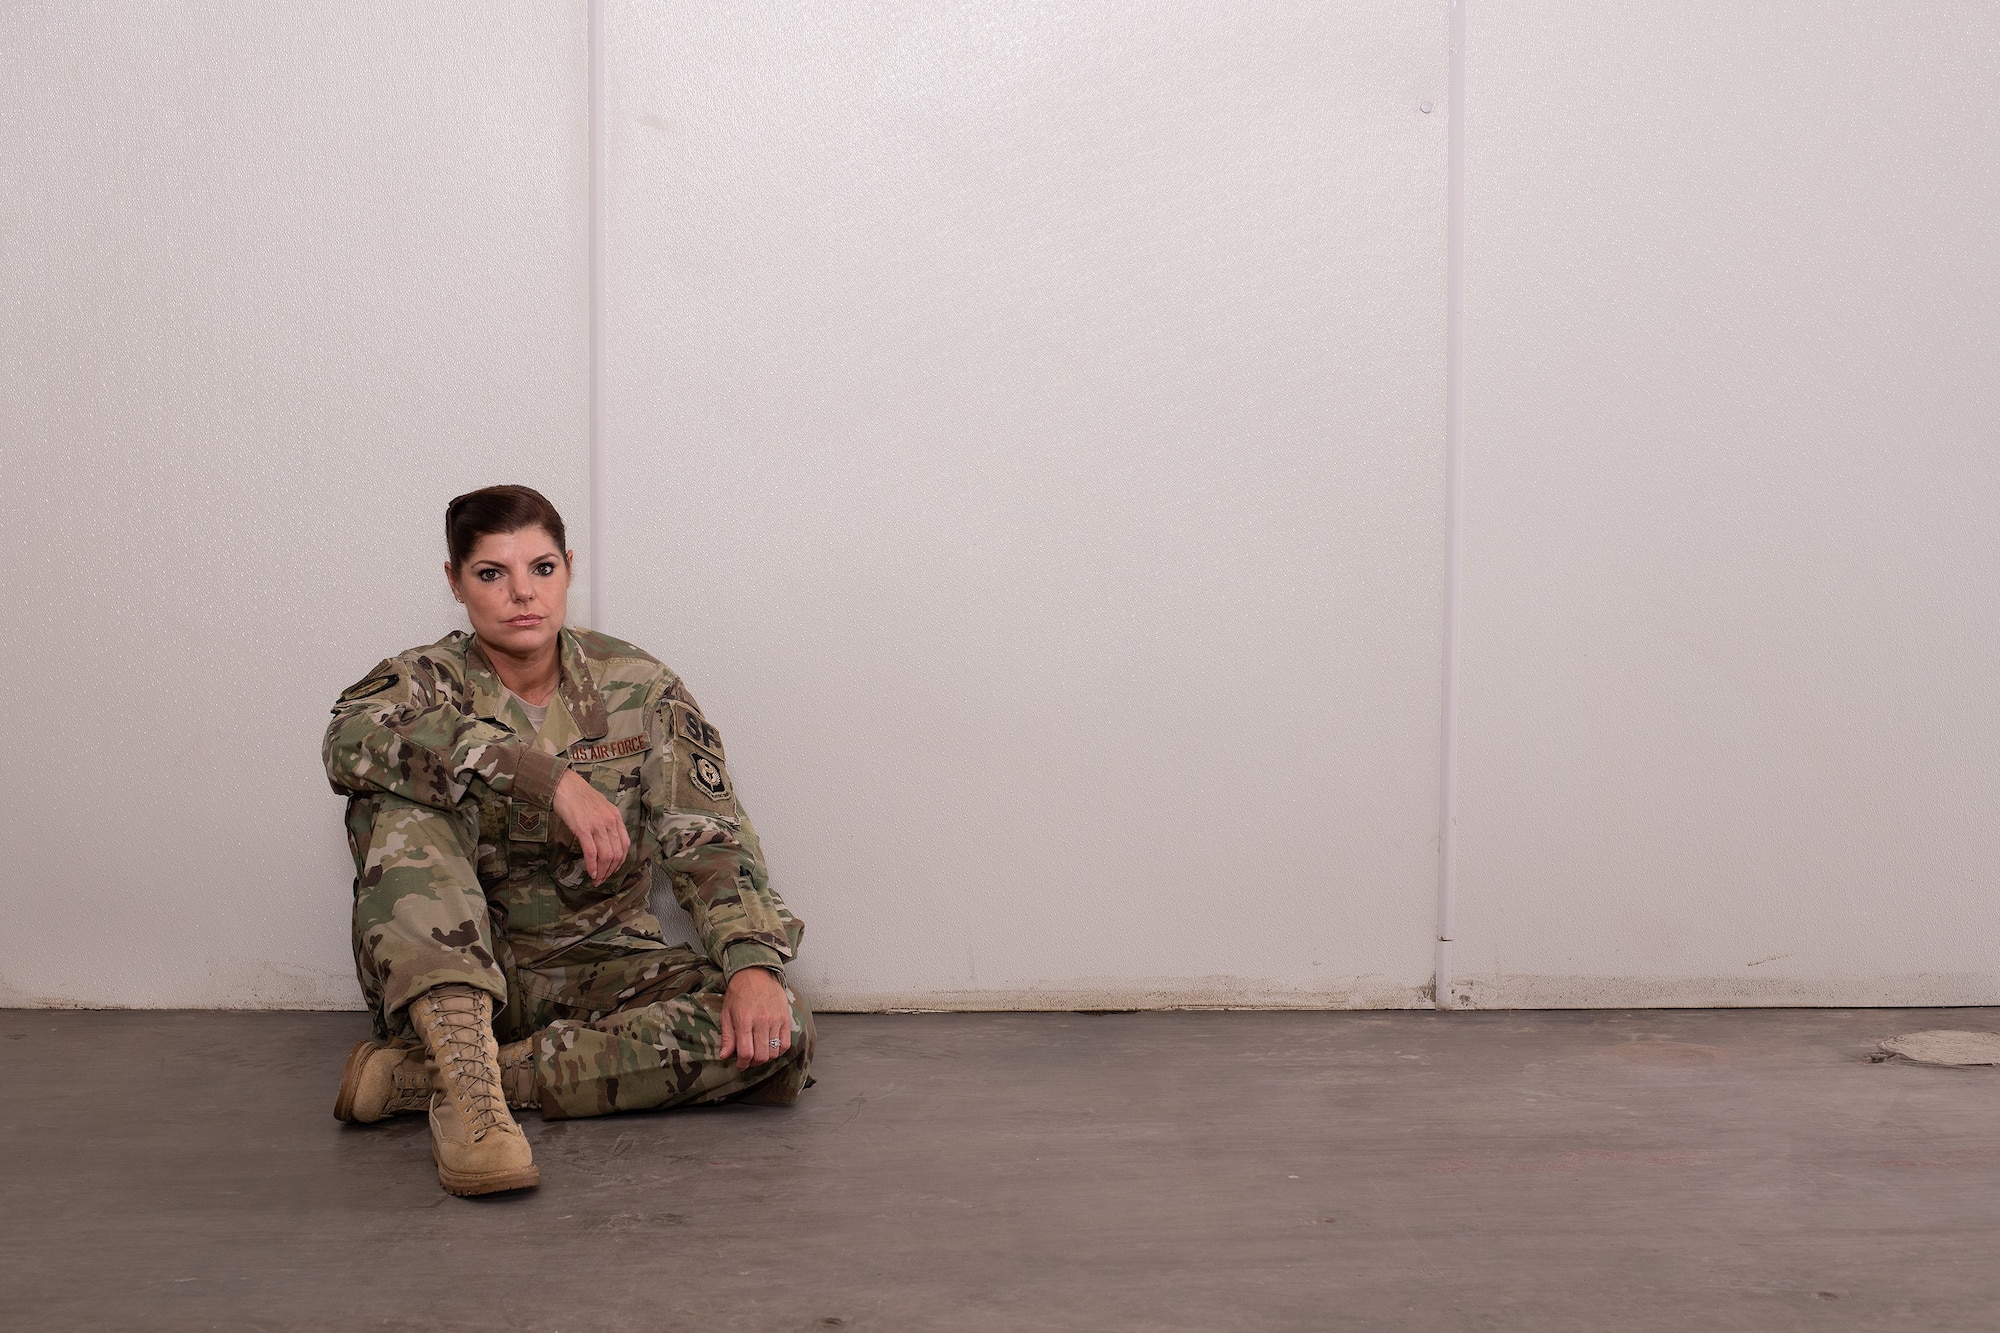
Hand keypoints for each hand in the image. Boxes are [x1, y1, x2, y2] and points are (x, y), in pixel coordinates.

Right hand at [552, 769, 629, 883]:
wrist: (564, 785)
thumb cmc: (580, 796)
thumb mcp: (601, 807)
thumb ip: (607, 822)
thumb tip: (607, 841)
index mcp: (616, 816)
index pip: (625, 845)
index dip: (620, 862)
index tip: (613, 870)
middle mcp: (610, 821)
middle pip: (616, 853)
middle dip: (611, 871)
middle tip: (603, 880)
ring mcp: (597, 825)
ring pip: (606, 855)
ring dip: (602, 871)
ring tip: (596, 880)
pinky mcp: (583, 828)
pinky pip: (592, 852)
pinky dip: (592, 866)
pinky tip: (591, 873)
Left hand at [718, 967, 792, 1070]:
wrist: (756, 973)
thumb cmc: (738, 993)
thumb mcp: (726, 1013)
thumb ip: (727, 1036)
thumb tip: (725, 1056)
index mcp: (744, 1020)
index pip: (746, 1052)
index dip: (743, 1064)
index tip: (740, 1065)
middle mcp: (762, 1021)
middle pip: (761, 1055)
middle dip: (754, 1063)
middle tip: (749, 1061)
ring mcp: (776, 1020)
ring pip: (774, 1051)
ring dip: (766, 1058)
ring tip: (759, 1053)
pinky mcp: (785, 1018)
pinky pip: (786, 1043)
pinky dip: (779, 1050)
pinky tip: (771, 1048)